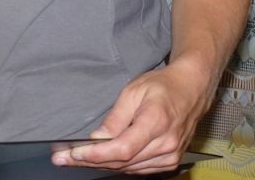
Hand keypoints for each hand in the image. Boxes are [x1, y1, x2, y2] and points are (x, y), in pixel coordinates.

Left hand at [51, 61, 211, 174]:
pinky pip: (139, 168)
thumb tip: (98, 138)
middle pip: (122, 161)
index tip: (73, 153)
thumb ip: (115, 118)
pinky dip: (118, 165)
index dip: (95, 154)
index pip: (121, 148)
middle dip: (89, 161)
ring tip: (74, 159)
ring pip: (129, 168)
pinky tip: (100, 160)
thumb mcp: (133, 91)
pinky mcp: (169, 161)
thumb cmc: (163, 86)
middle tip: (62, 158)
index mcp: (156, 122)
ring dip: (100, 165)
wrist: (192, 90)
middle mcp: (165, 144)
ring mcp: (170, 155)